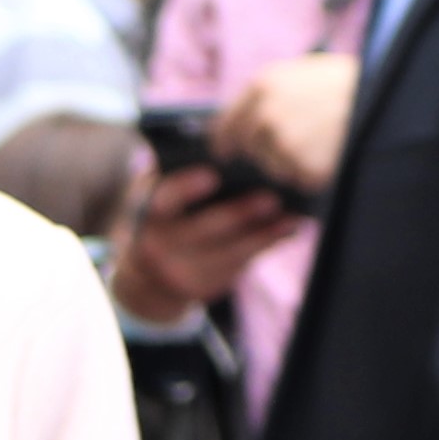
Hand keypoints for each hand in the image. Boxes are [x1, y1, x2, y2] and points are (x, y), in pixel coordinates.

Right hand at [109, 167, 296, 324]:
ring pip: (230, 253)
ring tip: (291, 215)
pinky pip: (240, 266)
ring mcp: (182, 273)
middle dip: (240, 213)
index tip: (213, 175)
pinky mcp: (204, 288)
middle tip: (272, 196)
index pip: (165, 200)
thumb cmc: (161, 218)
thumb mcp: (153, 195)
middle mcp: (159, 248)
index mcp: (147, 215)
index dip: (187, 188)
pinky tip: (286, 230)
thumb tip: (211, 150)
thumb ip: (171, 173)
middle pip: (205, 230)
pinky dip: (265, 246)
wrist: (146, 278)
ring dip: (264, 233)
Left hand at [217, 54, 357, 198]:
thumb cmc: (352, 83)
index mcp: (264, 85)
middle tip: (295, 148)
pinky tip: (333, 155)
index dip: (225, 139)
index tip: (224, 151)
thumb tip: (251, 115)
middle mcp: (266, 114)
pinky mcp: (304, 168)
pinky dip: (315, 175)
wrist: (389, 99)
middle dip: (265, 153)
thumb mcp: (307, 71)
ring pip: (275, 168)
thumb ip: (274, 90)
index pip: (227, 122)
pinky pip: (300, 180)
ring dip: (293, 164)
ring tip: (325, 144)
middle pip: (250, 149)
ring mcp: (284, 144)